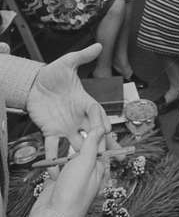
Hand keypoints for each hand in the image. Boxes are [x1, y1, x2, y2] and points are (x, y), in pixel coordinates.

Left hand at [26, 44, 110, 168]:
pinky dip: (55, 160)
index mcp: (84, 101)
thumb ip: (82, 56)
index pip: (97, 112)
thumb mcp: (67, 63)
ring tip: (86, 167)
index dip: (102, 120)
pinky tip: (56, 171)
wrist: (33, 84)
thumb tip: (99, 45)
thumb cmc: (52, 74)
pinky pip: (54, 148)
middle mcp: (78, 117)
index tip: (106, 129)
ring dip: (82, 155)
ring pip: (77, 143)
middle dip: (101, 144)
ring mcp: (65, 126)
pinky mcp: (51, 132)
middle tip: (107, 154)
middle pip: (93, 133)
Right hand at [30, 124, 104, 216]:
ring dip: (66, 149)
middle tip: (77, 123)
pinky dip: (54, 161)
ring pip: (69, 158)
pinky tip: (53, 154)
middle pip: (84, 151)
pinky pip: (57, 166)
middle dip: (81, 139)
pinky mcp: (58, 182)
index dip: (97, 132)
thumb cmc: (73, 193)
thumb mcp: (86, 163)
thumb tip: (101, 128)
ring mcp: (71, 178)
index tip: (94, 118)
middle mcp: (86, 173)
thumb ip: (92, 145)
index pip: (101, 147)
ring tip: (64, 134)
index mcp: (98, 169)